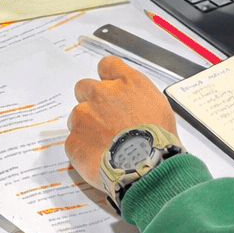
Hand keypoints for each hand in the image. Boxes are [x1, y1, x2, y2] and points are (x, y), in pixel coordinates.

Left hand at [65, 56, 179, 185]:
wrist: (145, 167)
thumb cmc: (158, 140)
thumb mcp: (159, 107)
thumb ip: (138, 96)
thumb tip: (132, 102)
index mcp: (126, 83)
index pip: (107, 65)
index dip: (107, 78)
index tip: (110, 89)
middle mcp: (101, 93)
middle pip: (85, 87)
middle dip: (91, 101)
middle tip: (105, 120)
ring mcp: (84, 116)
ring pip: (77, 117)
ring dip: (87, 127)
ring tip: (105, 145)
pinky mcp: (73, 140)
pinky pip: (74, 142)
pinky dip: (83, 150)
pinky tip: (98, 158)